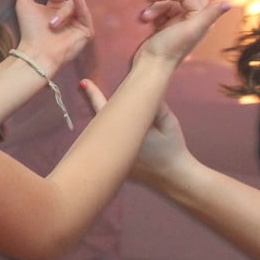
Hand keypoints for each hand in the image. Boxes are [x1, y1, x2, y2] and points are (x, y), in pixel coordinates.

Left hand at [14, 0, 98, 72]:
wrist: (36, 53)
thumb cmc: (30, 31)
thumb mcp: (25, 4)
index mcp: (58, 5)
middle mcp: (71, 10)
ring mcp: (80, 19)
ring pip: (76, 2)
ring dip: (62, 12)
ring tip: (51, 24)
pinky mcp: (87, 30)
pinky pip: (85, 13)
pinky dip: (80, 7)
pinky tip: (77, 0)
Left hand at [77, 80, 194, 189]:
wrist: (175, 177)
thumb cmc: (172, 148)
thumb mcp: (168, 122)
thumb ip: (156, 107)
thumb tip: (143, 92)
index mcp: (125, 132)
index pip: (105, 108)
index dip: (93, 94)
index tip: (84, 83)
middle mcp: (113, 146)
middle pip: (96, 121)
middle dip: (92, 104)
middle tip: (85, 86)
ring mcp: (112, 159)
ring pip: (98, 135)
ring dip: (98, 122)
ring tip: (96, 105)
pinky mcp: (114, 167)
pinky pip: (104, 148)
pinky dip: (104, 139)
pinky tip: (111, 132)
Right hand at [135, 0, 230, 65]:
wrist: (151, 65)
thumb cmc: (171, 48)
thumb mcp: (192, 30)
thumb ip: (209, 15)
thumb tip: (230, 2)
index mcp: (200, 17)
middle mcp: (192, 17)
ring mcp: (178, 20)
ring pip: (167, 0)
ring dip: (154, 7)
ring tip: (144, 18)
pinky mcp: (164, 25)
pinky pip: (159, 9)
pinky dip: (151, 12)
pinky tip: (144, 20)